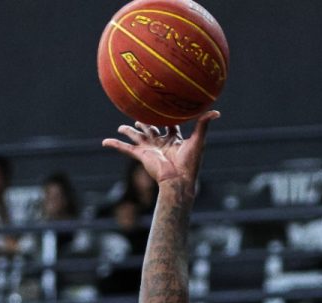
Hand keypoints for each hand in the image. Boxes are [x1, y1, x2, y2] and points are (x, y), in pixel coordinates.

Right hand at [102, 110, 219, 189]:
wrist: (178, 180)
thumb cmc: (190, 163)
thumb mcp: (198, 140)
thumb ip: (203, 125)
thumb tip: (217, 111)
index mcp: (174, 140)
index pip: (169, 125)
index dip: (167, 116)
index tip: (163, 104)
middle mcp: (161, 144)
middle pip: (151, 130)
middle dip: (145, 122)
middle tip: (139, 114)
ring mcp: (150, 149)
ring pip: (137, 137)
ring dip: (129, 131)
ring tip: (121, 127)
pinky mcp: (141, 156)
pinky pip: (125, 149)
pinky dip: (115, 145)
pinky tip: (104, 142)